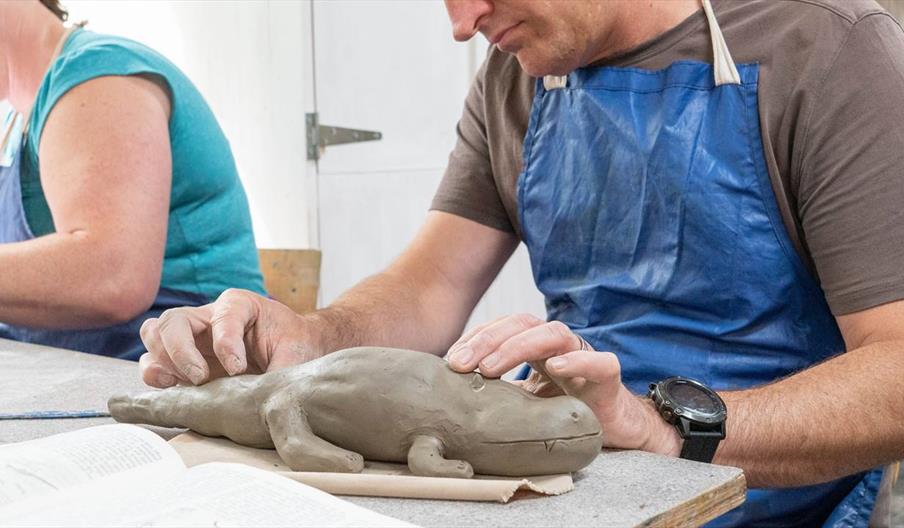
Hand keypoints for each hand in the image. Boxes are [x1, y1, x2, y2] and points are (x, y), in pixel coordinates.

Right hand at [139, 289, 322, 387]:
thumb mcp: (295, 354)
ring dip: (163, 360)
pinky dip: (154, 374)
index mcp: (240, 304)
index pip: (223, 314)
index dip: (226, 342)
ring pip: (155, 334)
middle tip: (201, 377)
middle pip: (174, 319)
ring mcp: (192, 337)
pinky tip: (171, 388)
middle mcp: (209, 316)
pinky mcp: (183, 361)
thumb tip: (269, 400)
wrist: (295, 351)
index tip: (238, 369)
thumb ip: (281, 372)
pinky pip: (153, 361)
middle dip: (181, 350)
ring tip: (187, 382)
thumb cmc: (295, 346)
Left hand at [446, 314, 680, 455]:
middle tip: (460, 364)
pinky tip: (554, 367)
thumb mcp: (524, 402)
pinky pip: (599, 362)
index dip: (477, 337)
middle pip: (522, 325)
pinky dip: (577, 361)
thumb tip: (454, 399)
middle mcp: (559, 345)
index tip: (450, 359)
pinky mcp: (609, 377)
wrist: (615, 429)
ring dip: (518, 346)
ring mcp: (585, 356)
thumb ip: (499, 394)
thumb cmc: (566, 411)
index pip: (504, 327)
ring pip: (554, 334)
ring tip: (490, 367)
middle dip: (487, 340)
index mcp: (537, 346)